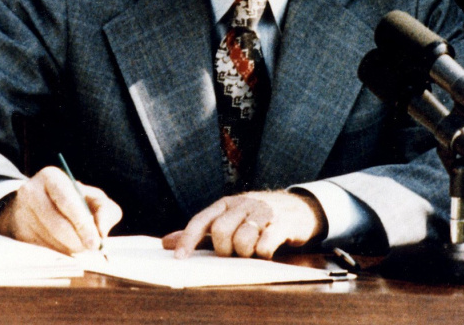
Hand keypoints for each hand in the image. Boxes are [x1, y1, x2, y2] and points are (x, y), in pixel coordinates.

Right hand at [0, 167, 122, 255]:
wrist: (37, 205)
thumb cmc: (73, 200)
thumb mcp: (92, 196)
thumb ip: (105, 210)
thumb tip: (101, 233)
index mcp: (51, 177)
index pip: (68, 202)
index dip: (83, 224)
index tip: (95, 242)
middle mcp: (31, 192)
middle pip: (57, 224)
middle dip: (78, 240)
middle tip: (90, 249)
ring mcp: (21, 214)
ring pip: (50, 241)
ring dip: (69, 249)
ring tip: (78, 245)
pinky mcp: (17, 234)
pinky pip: (41, 251)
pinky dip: (58, 254)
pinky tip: (64, 247)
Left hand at [162, 190, 324, 259]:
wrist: (297, 208)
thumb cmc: (256, 219)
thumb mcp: (228, 220)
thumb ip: (199, 233)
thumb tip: (166, 243)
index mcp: (226, 204)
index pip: (202, 220)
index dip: (188, 239)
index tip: (179, 259)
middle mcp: (243, 204)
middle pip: (221, 230)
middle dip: (224, 250)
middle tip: (233, 254)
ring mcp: (263, 212)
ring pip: (243, 238)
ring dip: (245, 253)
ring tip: (252, 252)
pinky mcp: (283, 223)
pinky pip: (266, 243)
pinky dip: (263, 253)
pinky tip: (266, 251)